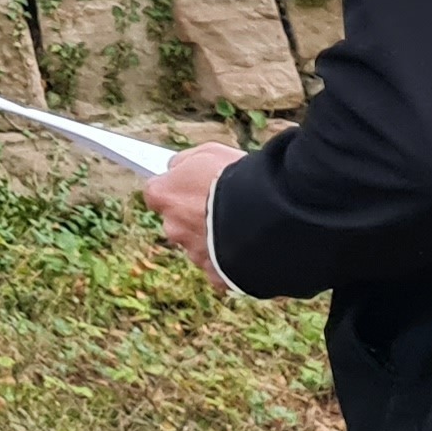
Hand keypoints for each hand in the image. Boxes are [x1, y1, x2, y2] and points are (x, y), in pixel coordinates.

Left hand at [144, 142, 246, 289]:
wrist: (272, 214)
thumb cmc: (237, 178)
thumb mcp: (208, 153)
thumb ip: (185, 162)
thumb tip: (174, 168)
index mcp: (164, 196)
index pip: (159, 194)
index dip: (179, 191)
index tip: (194, 189)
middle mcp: (172, 227)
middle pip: (179, 223)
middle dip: (197, 218)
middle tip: (225, 209)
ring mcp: (194, 254)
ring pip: (201, 247)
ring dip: (215, 240)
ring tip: (245, 228)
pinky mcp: (217, 276)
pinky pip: (222, 269)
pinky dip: (233, 261)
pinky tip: (251, 249)